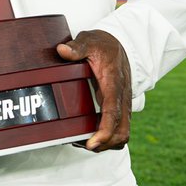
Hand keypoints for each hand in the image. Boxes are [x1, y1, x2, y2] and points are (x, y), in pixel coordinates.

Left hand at [56, 30, 130, 151]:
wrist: (119, 45)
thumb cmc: (103, 45)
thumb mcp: (89, 40)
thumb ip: (77, 47)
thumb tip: (62, 51)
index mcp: (114, 83)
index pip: (113, 111)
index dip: (105, 130)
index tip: (91, 143)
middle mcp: (122, 97)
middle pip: (122, 130)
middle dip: (105, 143)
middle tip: (83, 144)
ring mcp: (123, 104)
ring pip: (123, 133)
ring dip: (107, 143)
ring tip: (85, 143)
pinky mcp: (120, 108)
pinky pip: (120, 129)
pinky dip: (109, 138)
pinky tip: (91, 136)